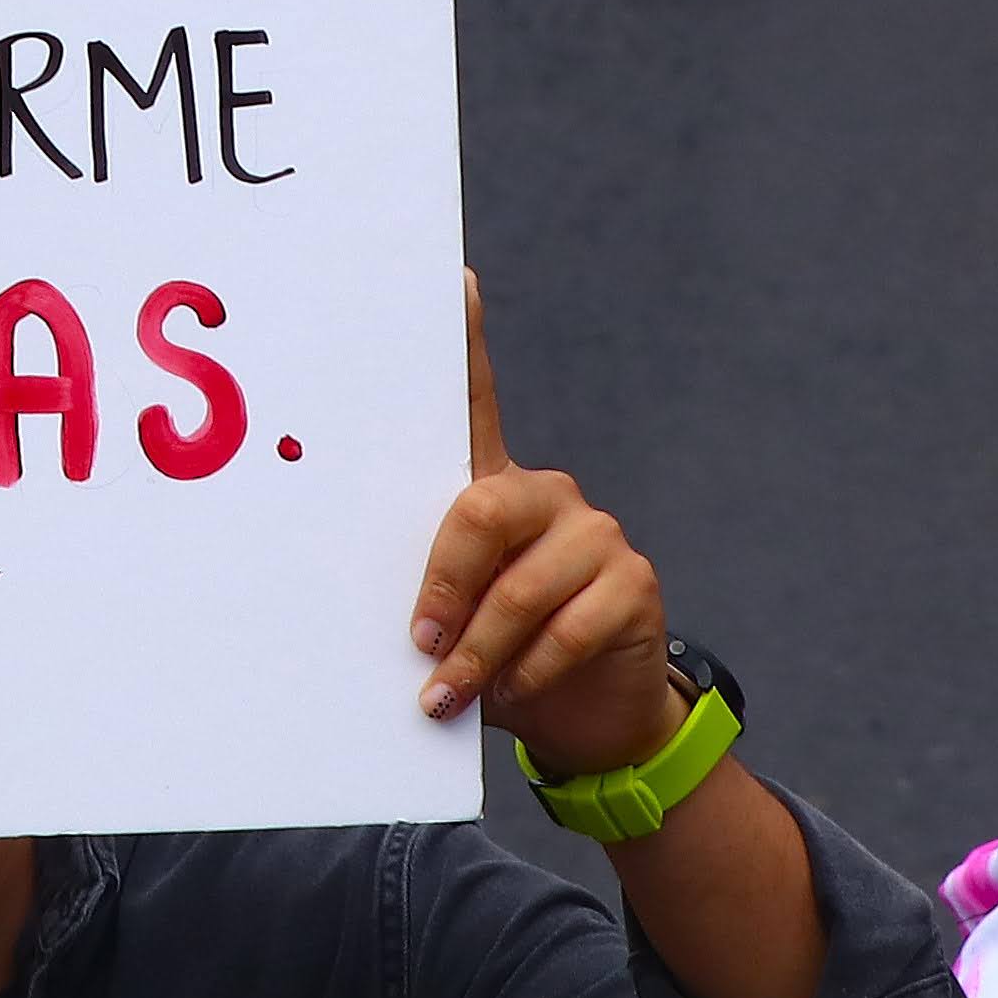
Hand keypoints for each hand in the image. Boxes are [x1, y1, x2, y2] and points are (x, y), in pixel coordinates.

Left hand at [408, 275, 679, 778]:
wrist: (583, 715)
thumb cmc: (491, 653)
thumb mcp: (448, 616)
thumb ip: (421, 589)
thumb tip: (365, 600)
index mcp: (488, 485)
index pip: (472, 401)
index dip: (467, 340)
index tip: (454, 282)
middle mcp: (545, 493)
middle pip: (480, 510)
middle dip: (440, 585)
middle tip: (417, 643)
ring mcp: (594, 532)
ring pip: (520, 586)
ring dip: (477, 650)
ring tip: (445, 694)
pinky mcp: (632, 583)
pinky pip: (568, 625)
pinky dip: (528, 669)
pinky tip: (511, 691)